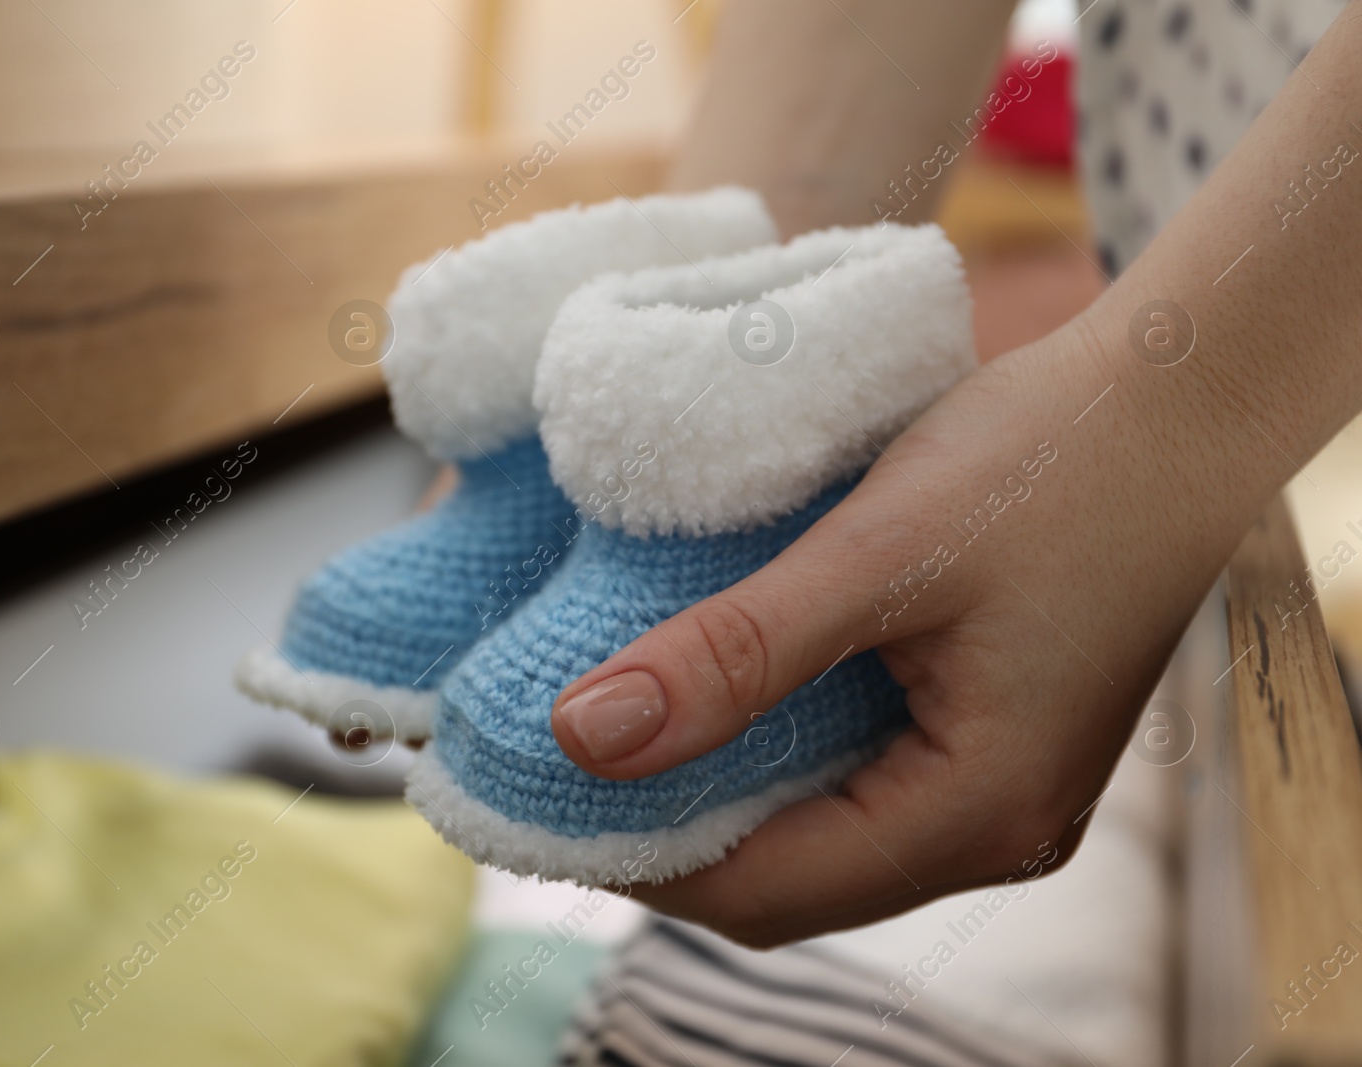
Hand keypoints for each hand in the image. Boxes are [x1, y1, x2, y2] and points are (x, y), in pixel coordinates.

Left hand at [548, 311, 1271, 946]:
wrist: (1172, 400)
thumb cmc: (1047, 462)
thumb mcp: (874, 557)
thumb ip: (731, 655)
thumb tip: (583, 737)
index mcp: (978, 809)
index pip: (766, 892)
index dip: (639, 859)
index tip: (540, 799)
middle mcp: (997, 827)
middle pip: (792, 881)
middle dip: (671, 836)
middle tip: (564, 765)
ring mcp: (1000, 790)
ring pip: (823, 837)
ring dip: (720, 795)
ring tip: (620, 730)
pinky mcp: (992, 740)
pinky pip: (860, 785)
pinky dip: (775, 756)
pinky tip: (715, 700)